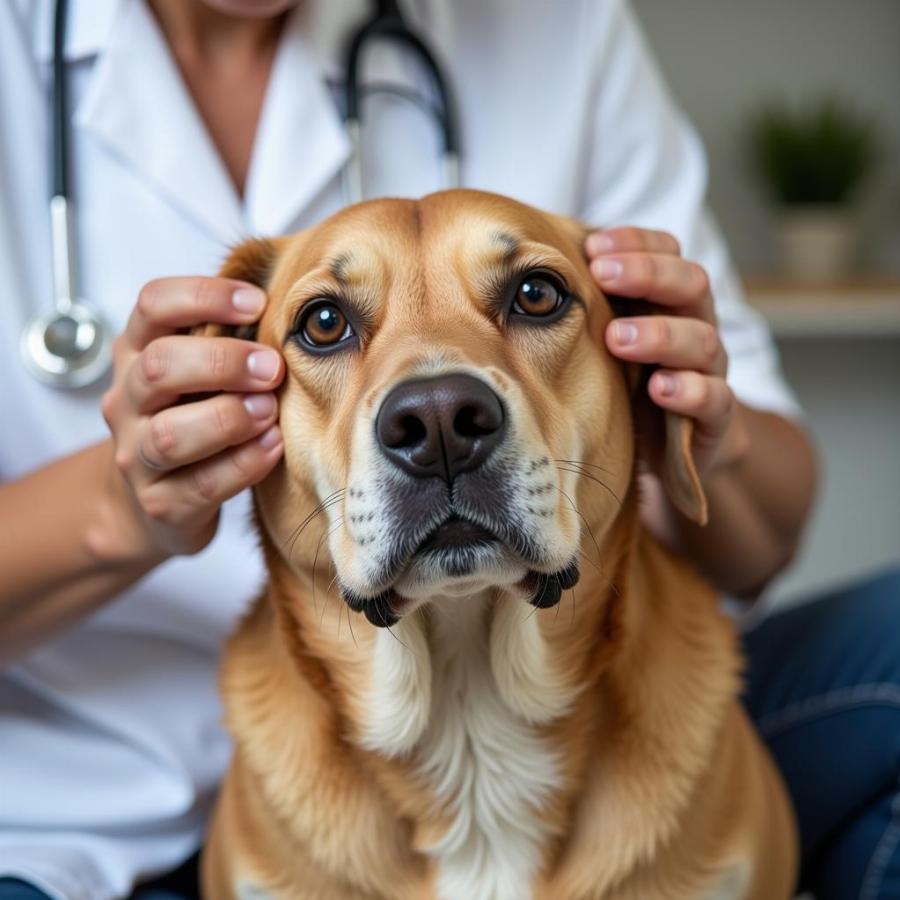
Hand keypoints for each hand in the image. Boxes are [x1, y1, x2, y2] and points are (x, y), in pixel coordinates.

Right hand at [101, 277, 284, 559]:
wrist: (156, 503)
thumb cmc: (193, 419)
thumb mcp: (201, 373)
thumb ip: (232, 340)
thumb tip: (301, 311)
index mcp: (138, 352)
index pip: (153, 305)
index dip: (204, 295)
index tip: (258, 301)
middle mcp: (127, 400)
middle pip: (158, 366)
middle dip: (222, 362)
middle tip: (272, 367)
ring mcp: (137, 455)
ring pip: (170, 434)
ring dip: (229, 418)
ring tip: (270, 410)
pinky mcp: (160, 503)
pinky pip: (201, 484)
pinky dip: (243, 464)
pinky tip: (273, 447)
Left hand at [584, 227, 748, 478]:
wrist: (666, 452)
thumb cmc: (626, 384)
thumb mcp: (604, 343)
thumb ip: (584, 308)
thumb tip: (530, 274)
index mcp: (671, 300)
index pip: (668, 252)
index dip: (636, 243)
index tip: (593, 247)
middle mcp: (696, 326)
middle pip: (692, 283)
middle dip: (648, 274)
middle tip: (601, 276)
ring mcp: (709, 371)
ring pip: (702, 340)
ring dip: (659, 334)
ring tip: (617, 338)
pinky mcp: (715, 418)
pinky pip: (716, 399)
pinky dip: (690, 391)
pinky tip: (658, 388)